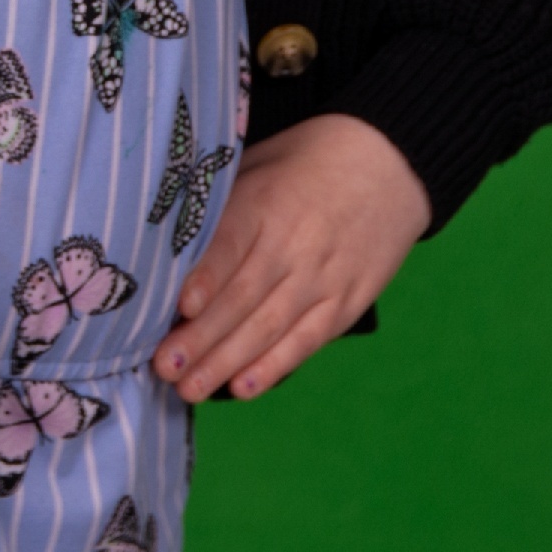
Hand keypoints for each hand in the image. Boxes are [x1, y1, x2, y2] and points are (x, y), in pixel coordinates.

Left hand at [155, 110, 431, 402]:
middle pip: (243, 297)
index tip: (180, 308)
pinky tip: (244, 387)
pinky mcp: (347, 301)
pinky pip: (307, 340)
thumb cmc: (304, 163)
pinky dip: (275, 365)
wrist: (388, 162)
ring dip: (226, 362)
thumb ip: (219, 204)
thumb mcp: (258, 164)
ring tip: (189, 388)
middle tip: (163, 367)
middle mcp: (295, 242)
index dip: (207, 277)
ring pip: (270, 326)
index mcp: (265, 202)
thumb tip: (163, 249)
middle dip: (201, 338)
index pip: (232, 243)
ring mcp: (324, 276)